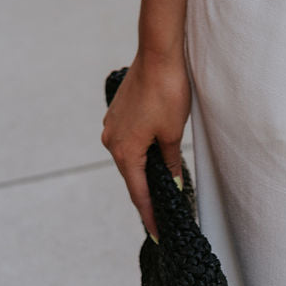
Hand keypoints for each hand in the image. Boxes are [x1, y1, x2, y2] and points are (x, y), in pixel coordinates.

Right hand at [101, 49, 190, 242]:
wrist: (158, 52)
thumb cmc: (167, 91)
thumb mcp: (172, 132)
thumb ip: (169, 162)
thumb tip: (172, 183)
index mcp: (124, 151)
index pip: (139, 194)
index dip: (149, 215)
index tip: (157, 233)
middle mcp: (112, 140)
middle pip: (132, 175)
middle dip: (147, 192)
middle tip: (161, 213)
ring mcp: (112, 124)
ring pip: (130, 155)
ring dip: (143, 168)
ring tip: (159, 183)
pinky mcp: (118, 111)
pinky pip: (128, 138)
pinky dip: (140, 148)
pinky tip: (152, 151)